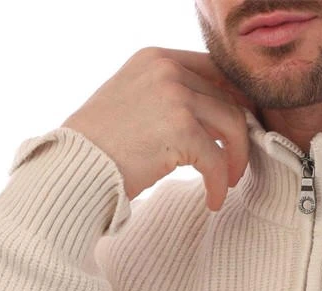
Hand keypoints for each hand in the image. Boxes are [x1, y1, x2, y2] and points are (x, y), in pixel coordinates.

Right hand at [61, 46, 257, 210]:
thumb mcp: (136, 98)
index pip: (215, 71)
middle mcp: (168, 70)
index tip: (244, 126)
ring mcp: (175, 98)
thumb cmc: (102, 142)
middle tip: (234, 166)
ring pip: (232, 127)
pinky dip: (219, 185)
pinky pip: (216, 161)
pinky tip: (214, 201)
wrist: (76, 165)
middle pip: (228, 101)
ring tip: (226, 182)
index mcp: (157, 58)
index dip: (236, 101)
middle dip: (238, 138)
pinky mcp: (181, 131)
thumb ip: (173, 95)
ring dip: (235, 159)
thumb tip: (219, 112)